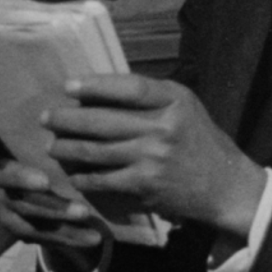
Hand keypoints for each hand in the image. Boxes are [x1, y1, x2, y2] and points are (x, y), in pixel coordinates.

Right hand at [0, 127, 104, 271]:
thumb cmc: (63, 147)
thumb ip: (64, 119)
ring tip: (85, 214)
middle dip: (24, 180)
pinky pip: (37, 234)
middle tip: (46, 182)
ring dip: (54, 212)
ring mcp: (6, 202)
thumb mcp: (64, 131)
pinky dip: (66, 237)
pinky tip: (91, 237)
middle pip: (5, 178)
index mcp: (5, 145)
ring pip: (24, 210)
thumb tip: (80, 91)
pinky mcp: (18, 225)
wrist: (67, 187)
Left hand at [45, 75, 265, 237]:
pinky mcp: (146, 186)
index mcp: (174, 100)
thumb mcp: (184, 106)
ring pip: (97, 151)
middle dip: (68, 119)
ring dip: (68, 148)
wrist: (224, 186)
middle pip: (104, 120)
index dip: (95, 85)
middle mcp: (163, 127)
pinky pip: (104, 179)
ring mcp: (153, 158)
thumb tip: (99, 89)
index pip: (129, 87)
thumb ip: (151, 97)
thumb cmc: (199, 140)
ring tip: (52, 145)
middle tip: (46, 117)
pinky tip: (73, 173)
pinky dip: (84, 176)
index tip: (68, 86)